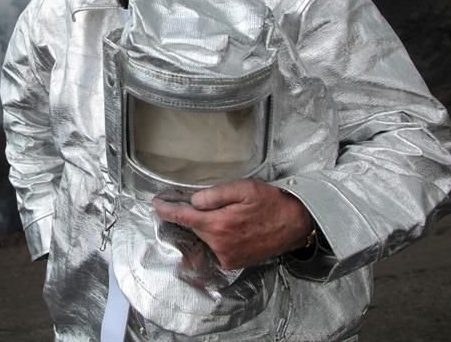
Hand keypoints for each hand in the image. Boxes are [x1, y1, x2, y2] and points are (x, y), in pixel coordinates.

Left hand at [152, 179, 313, 269]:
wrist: (295, 224)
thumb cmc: (271, 202)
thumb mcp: (243, 188)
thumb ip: (214, 195)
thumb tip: (194, 202)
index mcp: (219, 224)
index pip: (184, 217)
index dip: (167, 210)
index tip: (156, 204)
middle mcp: (219, 244)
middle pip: (193, 227)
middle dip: (189, 215)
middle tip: (192, 202)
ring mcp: (226, 256)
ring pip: (203, 238)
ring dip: (204, 226)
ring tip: (221, 214)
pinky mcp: (233, 262)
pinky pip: (214, 247)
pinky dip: (214, 237)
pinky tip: (226, 227)